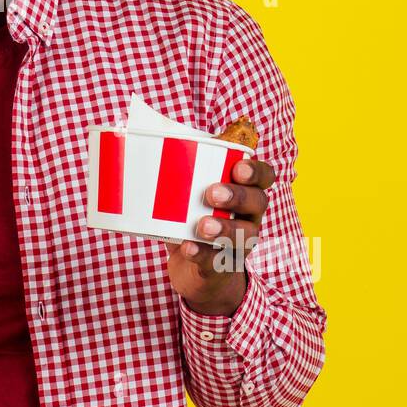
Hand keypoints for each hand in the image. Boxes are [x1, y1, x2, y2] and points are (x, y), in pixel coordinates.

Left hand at [164, 156, 274, 314]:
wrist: (197, 273)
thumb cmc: (191, 221)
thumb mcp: (188, 195)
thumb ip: (178, 170)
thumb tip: (141, 134)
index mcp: (245, 193)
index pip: (264, 176)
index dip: (257, 171)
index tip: (238, 167)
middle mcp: (249, 217)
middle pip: (258, 203)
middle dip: (237, 196)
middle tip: (212, 193)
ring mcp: (240, 245)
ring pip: (244, 235)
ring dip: (224, 229)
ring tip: (202, 226)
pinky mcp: (222, 268)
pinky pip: (218, 262)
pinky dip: (203, 255)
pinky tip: (188, 248)